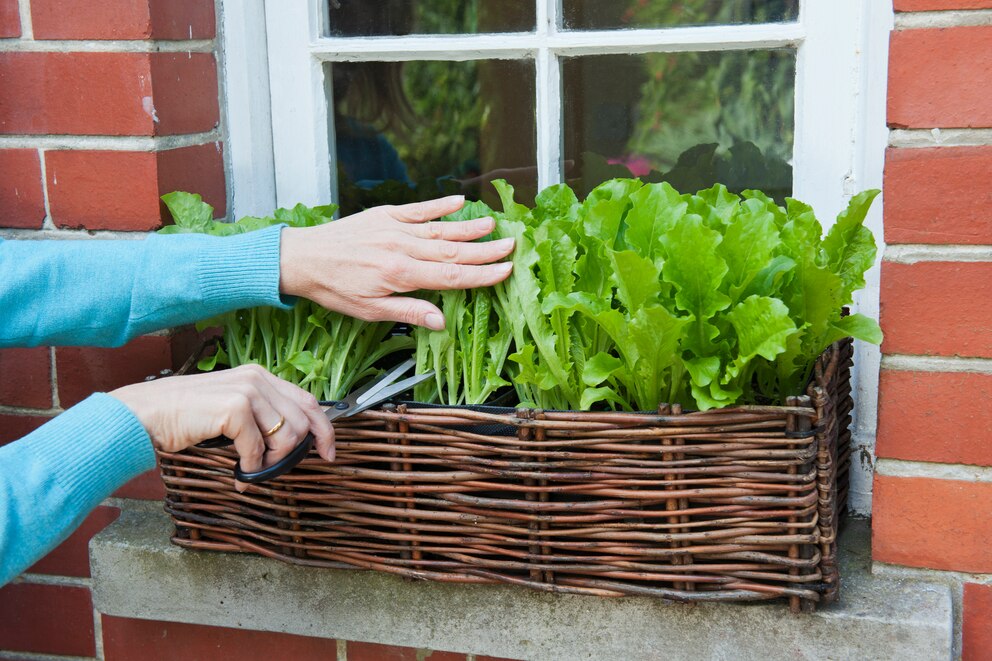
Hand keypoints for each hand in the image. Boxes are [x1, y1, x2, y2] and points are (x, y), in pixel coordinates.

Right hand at [110, 365, 333, 491]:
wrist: (146, 414)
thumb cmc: (185, 415)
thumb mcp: (231, 407)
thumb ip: (261, 415)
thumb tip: (290, 440)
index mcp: (259, 375)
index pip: (309, 400)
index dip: (324, 429)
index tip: (328, 452)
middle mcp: (257, 378)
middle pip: (303, 420)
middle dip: (294, 452)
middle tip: (273, 469)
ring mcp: (246, 391)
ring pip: (287, 435)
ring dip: (271, 462)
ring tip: (250, 469)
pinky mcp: (234, 408)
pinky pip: (258, 449)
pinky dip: (250, 467)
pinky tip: (237, 473)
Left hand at [278, 196, 513, 329]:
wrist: (301, 258)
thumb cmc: (333, 288)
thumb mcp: (369, 311)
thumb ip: (408, 312)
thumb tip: (441, 321)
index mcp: (400, 274)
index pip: (452, 276)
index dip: (482, 275)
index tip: (506, 271)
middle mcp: (401, 247)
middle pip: (453, 250)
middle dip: (486, 250)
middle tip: (513, 245)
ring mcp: (394, 228)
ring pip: (441, 228)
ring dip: (469, 228)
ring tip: (495, 226)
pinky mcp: (385, 215)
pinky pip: (418, 209)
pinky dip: (440, 205)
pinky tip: (459, 202)